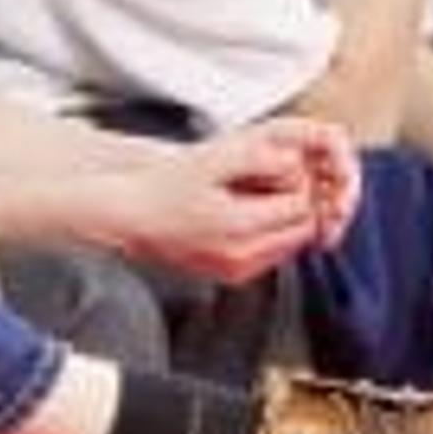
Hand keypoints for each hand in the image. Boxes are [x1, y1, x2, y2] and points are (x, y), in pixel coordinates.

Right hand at [115, 122, 349, 279]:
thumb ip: (257, 157)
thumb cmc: (163, 187)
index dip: (298, 183)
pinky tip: (248, 216)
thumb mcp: (211, 158)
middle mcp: (241, 256)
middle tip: (274, 181)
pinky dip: (271, 235)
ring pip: (291, 245)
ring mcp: (237, 270)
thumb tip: (293, 163)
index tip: (281, 169)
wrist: (131, 218)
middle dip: (297, 203)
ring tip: (258, 198)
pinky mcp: (232, 276)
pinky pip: (271, 255)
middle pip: (301, 229)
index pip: (301, 207)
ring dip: (287, 221)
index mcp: (237, 227)